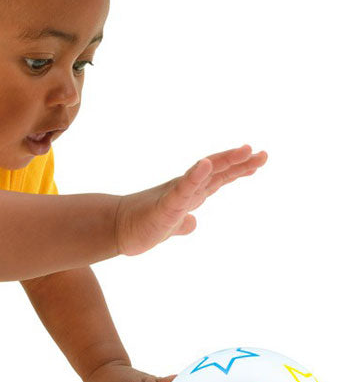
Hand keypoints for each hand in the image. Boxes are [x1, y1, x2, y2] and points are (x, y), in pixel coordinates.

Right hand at [114, 144, 266, 256]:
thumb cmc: (142, 225)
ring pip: (204, 174)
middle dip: (239, 162)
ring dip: (224, 161)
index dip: (238, 169)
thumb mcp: (170, 226)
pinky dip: (196, 175)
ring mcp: (176, 195)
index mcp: (189, 194)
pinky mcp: (166, 205)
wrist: (118, 230)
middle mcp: (185, 189)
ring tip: (244, 151)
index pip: (217, 178)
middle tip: (261, 153)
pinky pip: (183, 189)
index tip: (258, 160)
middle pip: (216, 171)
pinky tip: (206, 165)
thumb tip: (192, 223)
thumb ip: (182, 223)